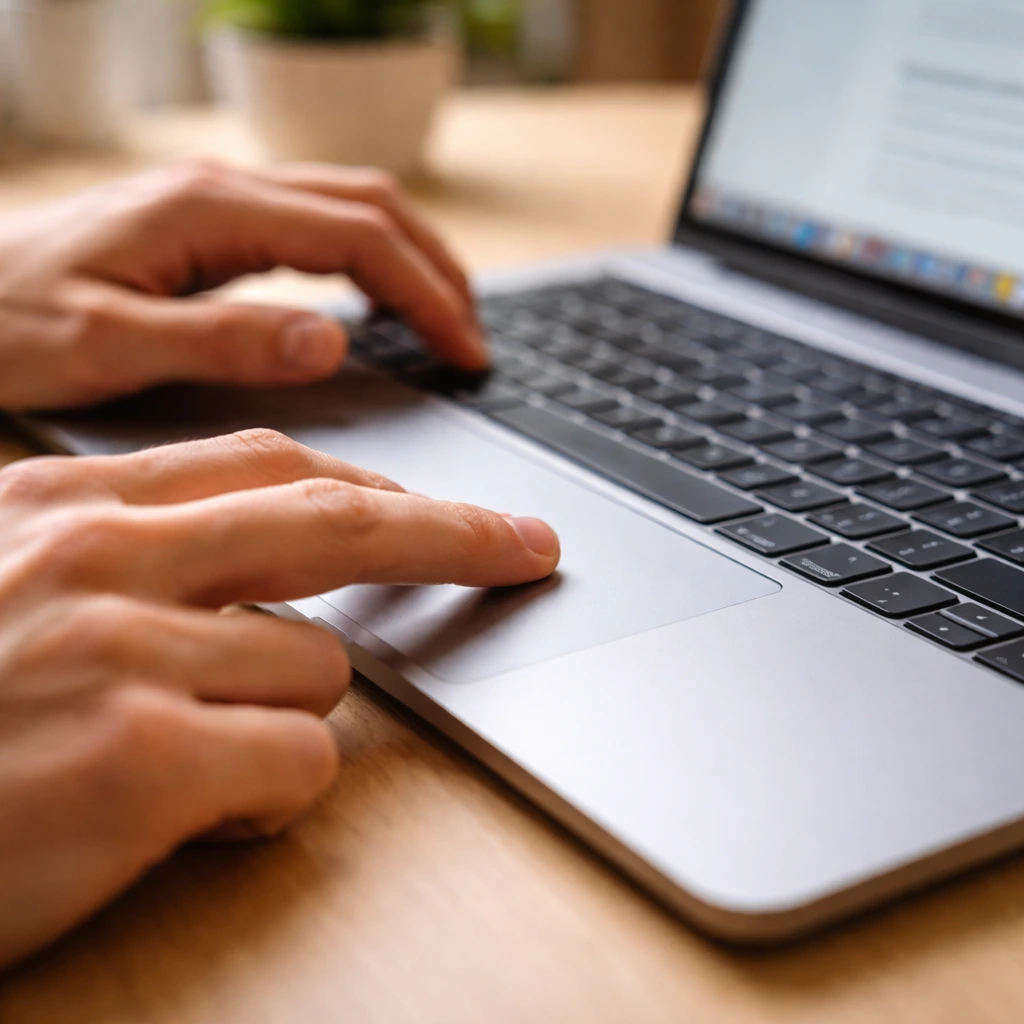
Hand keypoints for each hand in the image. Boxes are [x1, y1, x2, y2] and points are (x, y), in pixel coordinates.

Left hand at [0, 161, 484, 411]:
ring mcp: (216, 203)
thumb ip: (222, 340)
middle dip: (436, 269)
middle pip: (369, 206)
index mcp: (209, 211)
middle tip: (473, 339)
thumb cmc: (7, 325)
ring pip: (348, 208)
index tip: (465, 351)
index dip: (425, 292)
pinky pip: (314, 228)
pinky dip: (367, 261)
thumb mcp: (107, 345)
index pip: (357, 237)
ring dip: (410, 258)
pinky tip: (373, 303)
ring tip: (444, 319)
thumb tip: (332, 341)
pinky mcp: (207, 226)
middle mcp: (222, 192)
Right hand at [0, 429, 558, 966]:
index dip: (375, 486)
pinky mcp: (139, 758)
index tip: (443, 506)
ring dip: (285, 717)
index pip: (266, 465)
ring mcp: (123, 649)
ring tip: (188, 763)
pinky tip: (185, 815)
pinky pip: (297, 762)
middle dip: (454, 534)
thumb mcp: (5, 583)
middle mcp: (102, 556)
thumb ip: (127, 557)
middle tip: (529, 547)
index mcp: (66, 503)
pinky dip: (268, 794)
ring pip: (317, 666)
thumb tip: (261, 578)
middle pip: (338, 522)